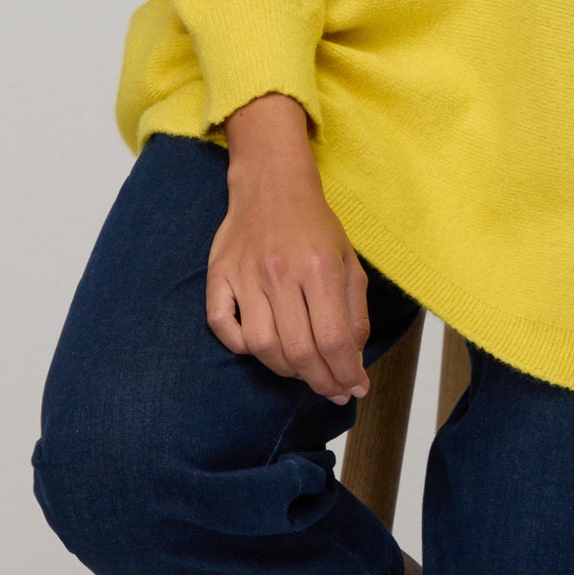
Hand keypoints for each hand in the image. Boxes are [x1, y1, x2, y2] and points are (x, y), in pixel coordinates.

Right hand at [205, 92, 371, 403]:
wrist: (271, 183)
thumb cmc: (315, 225)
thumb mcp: (348, 260)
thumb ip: (355, 311)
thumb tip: (353, 361)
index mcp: (319, 267)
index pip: (334, 340)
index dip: (345, 373)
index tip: (354, 388)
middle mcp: (280, 272)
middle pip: (299, 351)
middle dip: (320, 382)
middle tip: (331, 391)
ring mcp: (245, 274)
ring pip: (261, 346)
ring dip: (284, 370)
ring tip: (302, 370)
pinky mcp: (218, 274)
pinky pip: (222, 326)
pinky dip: (241, 346)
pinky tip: (262, 346)